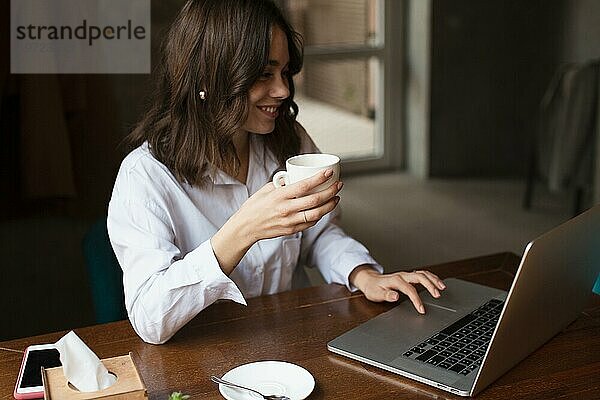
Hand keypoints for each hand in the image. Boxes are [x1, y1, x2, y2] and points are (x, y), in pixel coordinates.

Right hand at [211, 168, 341, 272]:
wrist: (246, 227)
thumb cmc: (254, 206)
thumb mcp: (266, 189)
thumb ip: (282, 185)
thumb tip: (295, 177)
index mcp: (280, 196)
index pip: (305, 185)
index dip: (320, 178)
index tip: (329, 173)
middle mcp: (286, 209)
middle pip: (315, 200)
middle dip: (330, 191)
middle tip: (338, 185)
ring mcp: (290, 221)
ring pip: (317, 213)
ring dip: (329, 205)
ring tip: (336, 198)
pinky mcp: (291, 230)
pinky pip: (310, 223)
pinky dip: (319, 216)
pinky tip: (323, 209)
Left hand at [349, 266, 445, 313]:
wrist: (370, 280)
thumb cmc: (373, 288)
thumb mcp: (375, 294)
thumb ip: (386, 295)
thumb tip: (396, 296)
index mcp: (395, 280)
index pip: (409, 289)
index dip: (416, 300)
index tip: (422, 310)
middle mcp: (402, 275)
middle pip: (419, 276)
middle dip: (430, 285)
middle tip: (438, 295)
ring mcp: (406, 275)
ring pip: (422, 273)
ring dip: (433, 279)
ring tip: (442, 287)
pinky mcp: (408, 276)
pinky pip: (422, 274)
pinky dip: (431, 277)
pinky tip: (437, 282)